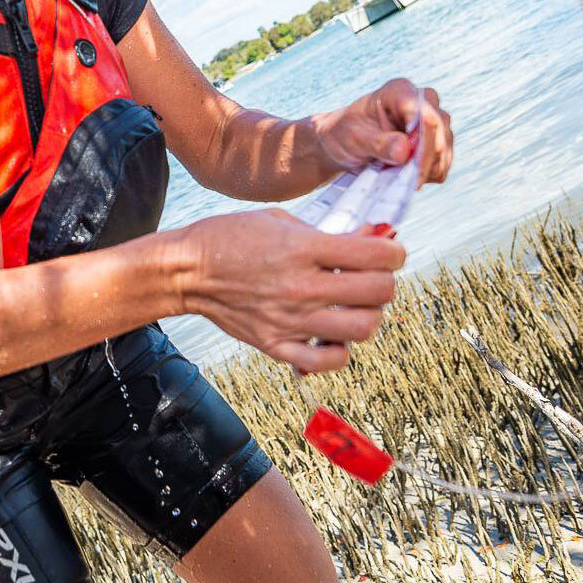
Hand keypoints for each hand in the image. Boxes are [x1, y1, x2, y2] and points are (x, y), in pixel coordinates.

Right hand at [175, 209, 404, 373]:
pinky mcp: (276, 345)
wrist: (188, 271)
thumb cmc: (231, 238)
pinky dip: (340, 350)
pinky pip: (327, 361)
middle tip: (375, 276)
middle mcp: (300, 287)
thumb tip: (371, 237)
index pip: (376, 255)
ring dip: (368, 315)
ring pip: (361, 329)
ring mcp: (289, 320)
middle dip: (386, 282)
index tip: (390, 251)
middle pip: (377, 294)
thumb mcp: (281, 220)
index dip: (394, 252)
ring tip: (356, 305)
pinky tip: (334, 334)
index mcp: (303, 249)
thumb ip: (327, 233)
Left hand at [312, 78, 454, 185]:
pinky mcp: (436, 143)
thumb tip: (405, 151)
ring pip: (444, 149)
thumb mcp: (354, 137)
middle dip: (426, 160)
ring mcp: (432, 122)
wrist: (344, 144)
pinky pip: (442, 163)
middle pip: (440, 131)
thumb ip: (379, 143)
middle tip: (407, 181)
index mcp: (400, 92)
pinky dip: (428, 175)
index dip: (424, 143)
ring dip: (426, 170)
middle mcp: (422, 102)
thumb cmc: (345, 133)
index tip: (413, 170)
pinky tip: (406, 176)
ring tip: (399, 176)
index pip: (424, 113)